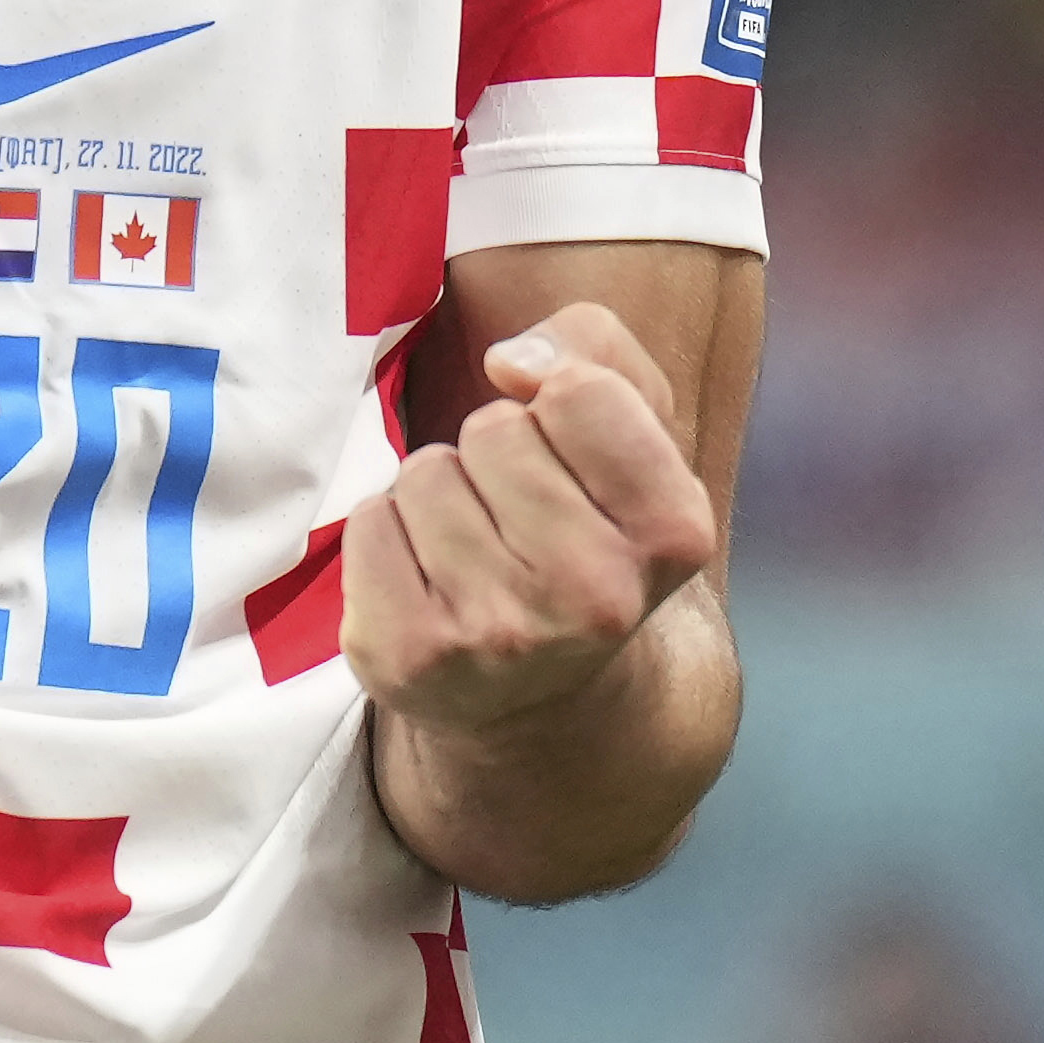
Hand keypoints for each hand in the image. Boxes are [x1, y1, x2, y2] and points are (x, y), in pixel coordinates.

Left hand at [345, 300, 722, 735]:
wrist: (539, 696)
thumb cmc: (584, 528)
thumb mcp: (631, 427)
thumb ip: (594, 346)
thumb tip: (510, 361)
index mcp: (673, 533)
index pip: (579, 392)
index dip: (559, 402)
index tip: (570, 454)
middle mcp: (598, 596)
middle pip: (495, 430)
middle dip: (497, 453)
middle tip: (519, 514)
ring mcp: (501, 636)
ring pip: (426, 474)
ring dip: (441, 493)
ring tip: (474, 547)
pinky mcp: (411, 658)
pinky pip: (369, 523)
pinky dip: (389, 534)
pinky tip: (427, 578)